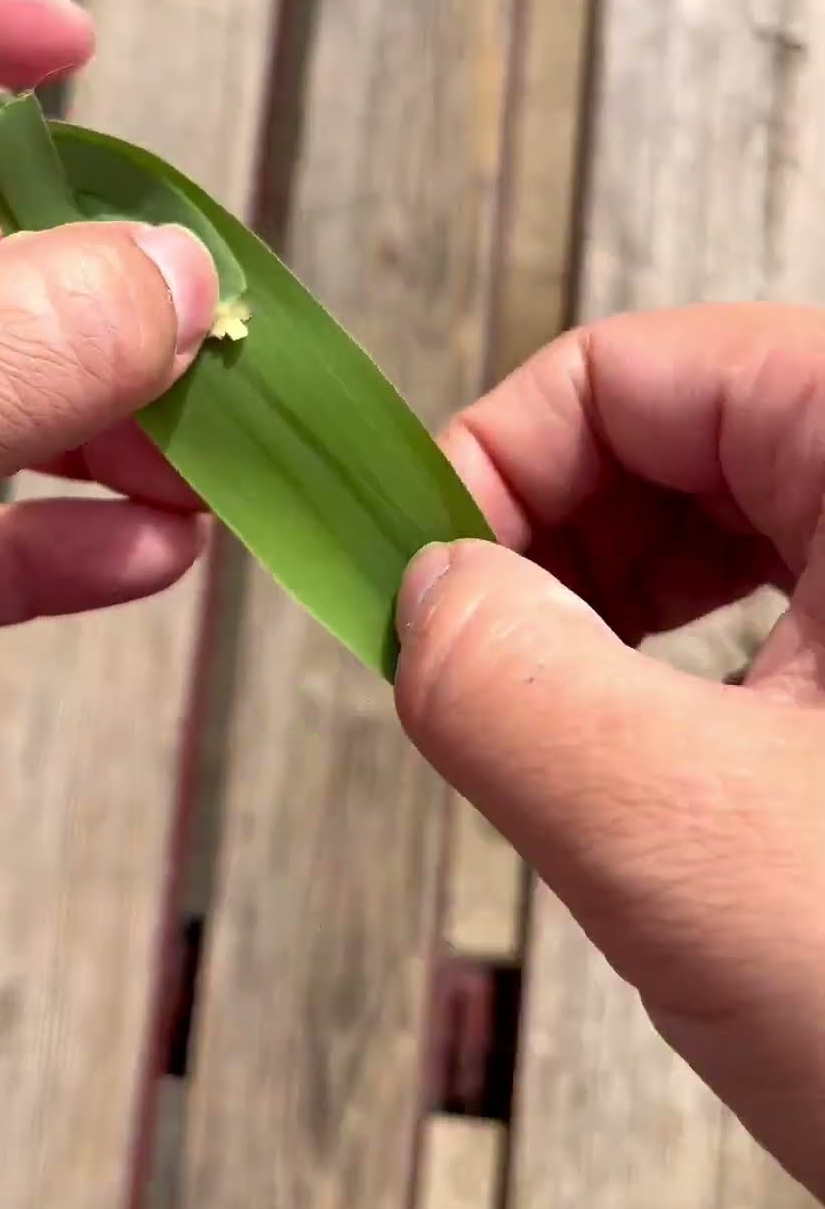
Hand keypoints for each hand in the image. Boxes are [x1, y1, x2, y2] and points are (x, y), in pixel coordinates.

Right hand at [396, 305, 824, 1200]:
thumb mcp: (688, 840)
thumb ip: (508, 687)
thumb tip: (425, 592)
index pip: (639, 367)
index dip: (497, 458)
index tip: (421, 578)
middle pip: (687, 428)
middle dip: (552, 536)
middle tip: (474, 654)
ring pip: (740, 519)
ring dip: (615, 599)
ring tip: (559, 710)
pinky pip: (796, 606)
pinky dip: (694, 656)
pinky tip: (659, 743)